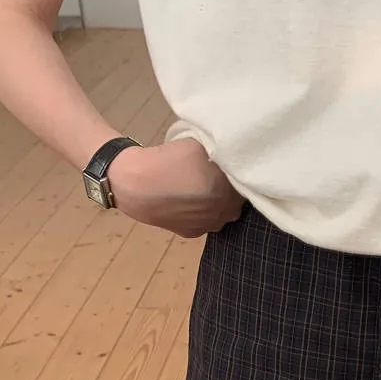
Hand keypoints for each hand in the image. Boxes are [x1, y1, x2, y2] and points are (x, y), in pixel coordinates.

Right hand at [108, 140, 245, 238]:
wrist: (135, 184)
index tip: (229, 163)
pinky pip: (205, 221)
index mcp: (229, 192)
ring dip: (217, 202)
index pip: (245, 182)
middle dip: (229, 189)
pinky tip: (190, 201)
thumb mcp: (199, 146)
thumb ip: (219, 154)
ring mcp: (208, 225)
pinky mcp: (192, 233)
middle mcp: (223, 213)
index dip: (238, 172)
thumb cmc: (168, 160)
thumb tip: (228, 156)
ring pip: (221, 213)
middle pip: (236, 200)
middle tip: (216, 175)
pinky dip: (202, 212)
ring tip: (201, 188)